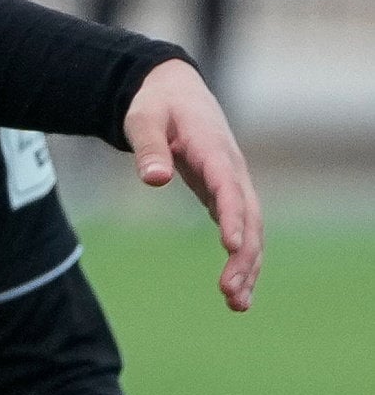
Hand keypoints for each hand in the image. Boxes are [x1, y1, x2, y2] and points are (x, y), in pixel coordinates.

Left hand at [124, 59, 261, 310]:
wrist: (174, 90)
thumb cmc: (156, 104)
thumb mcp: (143, 119)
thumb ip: (148, 147)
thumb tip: (153, 179)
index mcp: (213, 150)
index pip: (228, 187)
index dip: (232, 216)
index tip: (231, 246)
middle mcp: (232, 170)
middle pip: (248, 217)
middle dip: (244, 257)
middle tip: (230, 293)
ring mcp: (234, 184)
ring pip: (251, 230)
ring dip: (248, 266)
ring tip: (236, 304)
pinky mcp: (226, 195)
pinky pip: (242, 230)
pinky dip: (242, 259)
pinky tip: (236, 290)